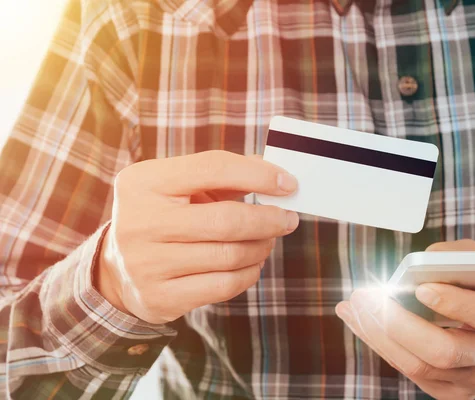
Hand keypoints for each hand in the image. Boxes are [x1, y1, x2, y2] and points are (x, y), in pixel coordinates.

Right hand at [96, 150, 299, 323]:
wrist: (118, 269)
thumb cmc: (163, 217)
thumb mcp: (179, 187)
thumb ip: (223, 176)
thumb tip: (277, 175)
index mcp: (144, 182)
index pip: (213, 167)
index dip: (258, 175)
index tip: (289, 184)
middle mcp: (140, 221)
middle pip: (226, 220)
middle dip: (269, 219)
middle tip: (288, 219)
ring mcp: (147, 263)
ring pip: (230, 255)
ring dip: (261, 247)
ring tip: (268, 240)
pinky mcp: (160, 297)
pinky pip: (224, 285)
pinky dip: (249, 273)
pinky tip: (252, 263)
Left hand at [335, 239, 474, 399]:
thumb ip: (454, 256)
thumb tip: (416, 265)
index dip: (454, 304)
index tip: (420, 288)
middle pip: (445, 351)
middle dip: (398, 324)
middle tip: (364, 297)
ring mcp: (474, 379)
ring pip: (420, 366)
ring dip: (378, 335)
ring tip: (353, 307)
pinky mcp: (452, 392)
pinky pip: (410, 373)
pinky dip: (381, 346)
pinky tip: (362, 322)